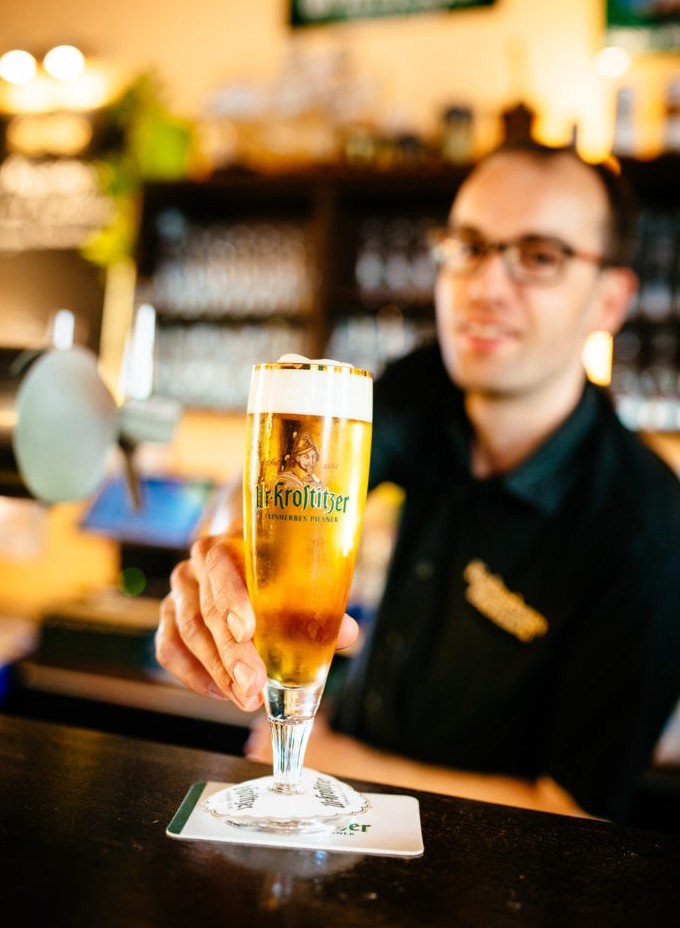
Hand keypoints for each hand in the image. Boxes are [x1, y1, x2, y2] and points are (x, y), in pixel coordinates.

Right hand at [155, 533, 359, 711]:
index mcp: (226, 545)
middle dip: (231, 653)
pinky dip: (193, 675)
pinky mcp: (168, 618)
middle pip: (206, 609)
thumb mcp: (295, 577)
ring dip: (217, 671)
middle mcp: (195, 567)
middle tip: (254, 684)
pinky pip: (169, 649)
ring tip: (245, 697)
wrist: (240, 557)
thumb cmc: (272, 570)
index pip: (221, 565)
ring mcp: (179, 593)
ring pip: (187, 633)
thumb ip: (318, 604)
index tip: (247, 630)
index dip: (232, 597)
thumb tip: (348, 632)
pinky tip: (221, 692)